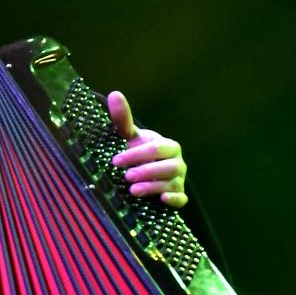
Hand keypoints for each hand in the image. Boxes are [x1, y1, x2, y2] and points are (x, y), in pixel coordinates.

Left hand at [107, 91, 187, 208]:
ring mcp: (179, 180)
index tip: (116, 160)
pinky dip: (174, 200)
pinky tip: (162, 199)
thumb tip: (114, 94)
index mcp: (168, 146)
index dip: (137, 154)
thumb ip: (123, 119)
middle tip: (126, 176)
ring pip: (172, 183)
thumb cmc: (139, 152)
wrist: (148, 172)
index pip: (156, 149)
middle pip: (167, 167)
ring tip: (133, 190)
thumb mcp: (130, 137)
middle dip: (147, 171)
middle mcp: (177, 163)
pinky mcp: (178, 196)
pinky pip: (181, 199)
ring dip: (153, 187)